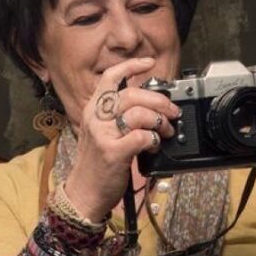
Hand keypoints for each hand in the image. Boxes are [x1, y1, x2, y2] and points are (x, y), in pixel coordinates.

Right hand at [62, 58, 181, 221]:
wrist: (84, 193)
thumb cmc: (96, 165)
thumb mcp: (101, 134)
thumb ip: (119, 118)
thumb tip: (150, 108)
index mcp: (93, 110)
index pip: (110, 78)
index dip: (131, 66)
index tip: (149, 63)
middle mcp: (95, 118)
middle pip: (132, 95)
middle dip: (159, 101)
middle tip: (172, 112)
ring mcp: (102, 135)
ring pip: (138, 113)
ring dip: (160, 121)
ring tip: (166, 131)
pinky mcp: (112, 152)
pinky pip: (141, 136)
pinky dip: (154, 139)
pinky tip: (154, 145)